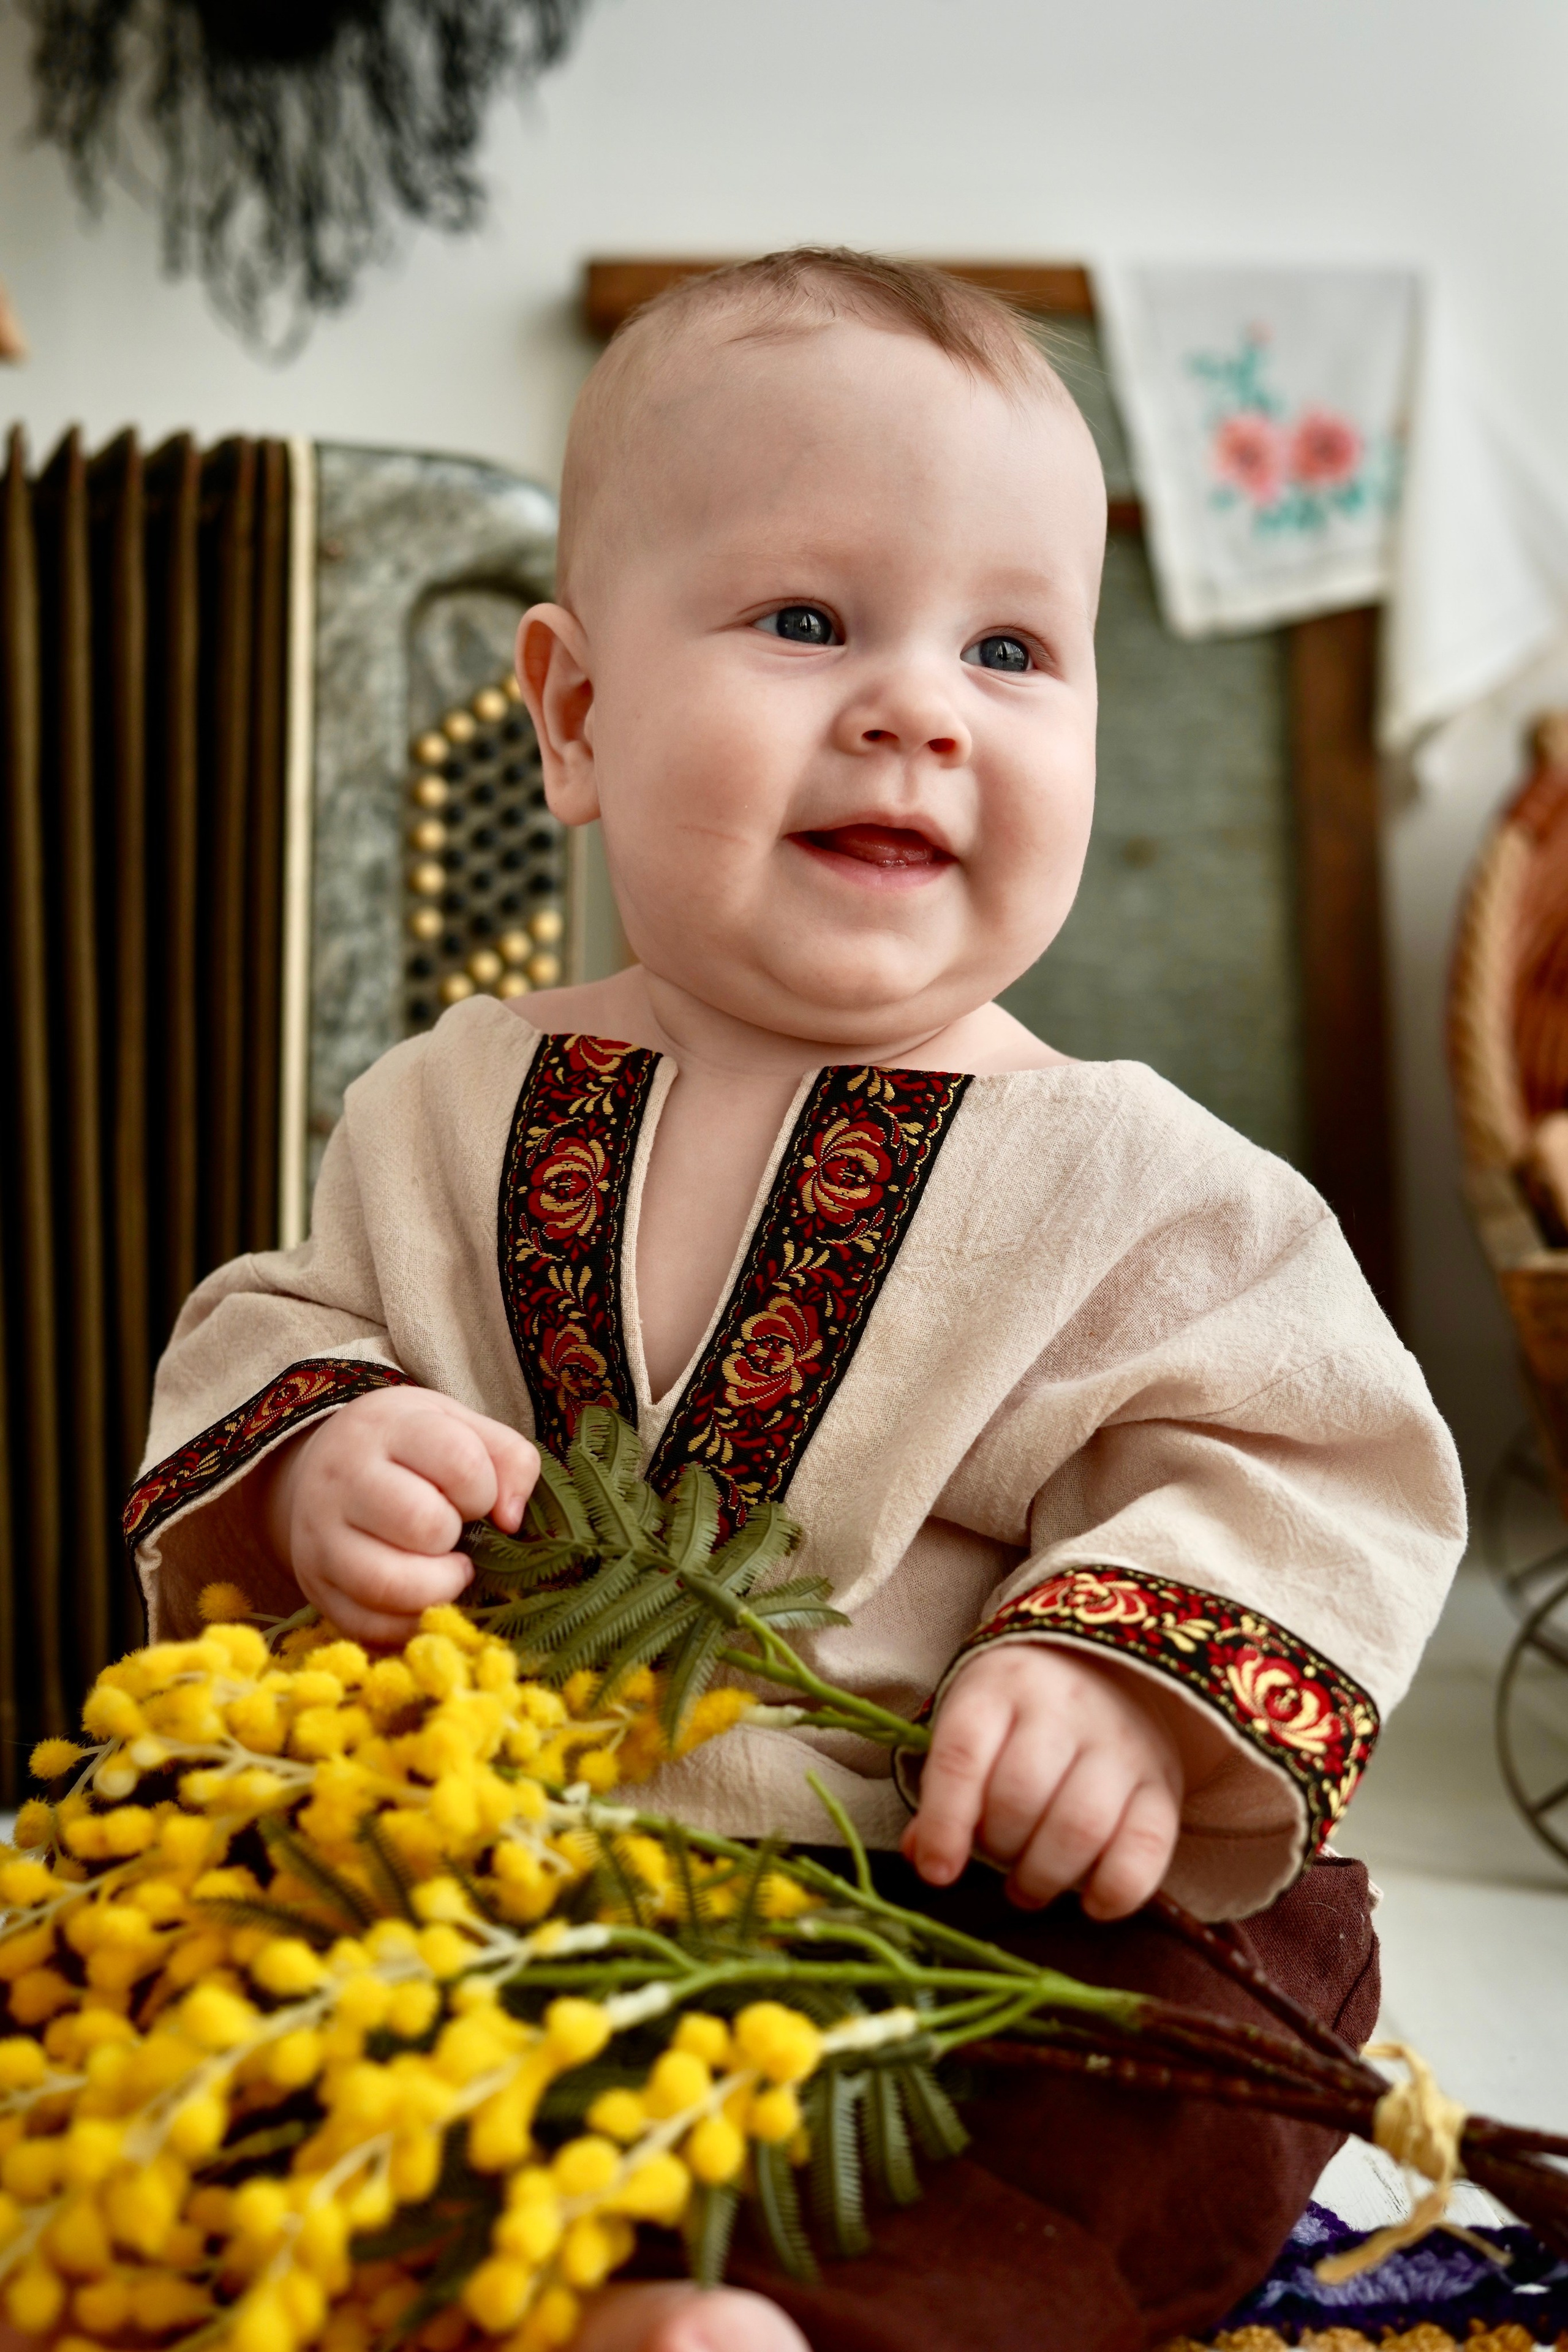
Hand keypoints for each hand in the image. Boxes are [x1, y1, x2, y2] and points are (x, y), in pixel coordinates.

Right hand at [265, 1386, 538, 1643]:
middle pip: (422, 1523)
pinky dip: (409, 1625)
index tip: (475, 1497)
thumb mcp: (461, 1426)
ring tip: (447, 1572)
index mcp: (389, 1429)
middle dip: (456, 1537)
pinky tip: (424, 1602)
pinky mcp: (316, 1586)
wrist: (326, 1465)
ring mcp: (321, 1536)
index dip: (484, 1490)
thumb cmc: (409, 1449)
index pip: (459, 1461)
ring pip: (388, 1583)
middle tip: (455, 1533)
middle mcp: (345, 1478)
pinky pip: (367, 1625)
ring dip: (438, 1588)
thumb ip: (510, 1460)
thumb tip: (512, 1522)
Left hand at [901, 1644, 1182, 1918]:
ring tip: (1028, 1886)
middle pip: (1020, 1794)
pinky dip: (1115, 1891)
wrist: (1108, 1669)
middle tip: (996, 1859)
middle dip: (998, 1846)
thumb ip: (946, 1789)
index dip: (945, 1822)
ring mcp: (1121, 1744)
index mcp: (1002, 1686)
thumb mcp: (975, 1725)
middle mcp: (1065, 1707)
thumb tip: (925, 1858)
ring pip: (1079, 1825)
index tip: (936, 1872)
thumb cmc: (1021, 1711)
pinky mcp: (1164, 1782)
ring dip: (1044, 1875)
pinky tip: (1089, 1901)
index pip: (963, 1755)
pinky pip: (1147, 1848)